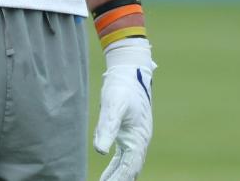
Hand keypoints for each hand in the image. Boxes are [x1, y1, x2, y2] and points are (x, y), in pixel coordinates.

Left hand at [93, 38, 155, 180]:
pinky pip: (125, 157)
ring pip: (129, 165)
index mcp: (138, 139)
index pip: (128, 168)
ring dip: (118, 177)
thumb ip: (106, 127)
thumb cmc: (121, 86)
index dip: (117, 179)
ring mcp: (136, 138)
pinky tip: (108, 173)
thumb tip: (100, 151)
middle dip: (119, 180)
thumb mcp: (112, 105)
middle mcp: (140, 141)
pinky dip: (117, 168)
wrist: (130, 70)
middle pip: (131, 170)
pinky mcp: (130, 132)